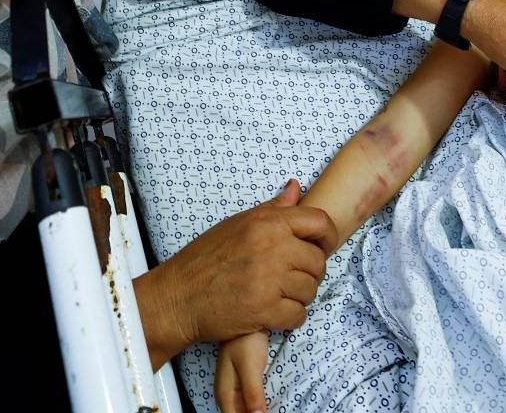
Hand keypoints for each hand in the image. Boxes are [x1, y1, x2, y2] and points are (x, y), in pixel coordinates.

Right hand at [133, 180, 336, 367]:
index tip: (323, 247)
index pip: (319, 222)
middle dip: (310, 272)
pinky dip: (290, 317)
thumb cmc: (204, 259)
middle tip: (293, 278)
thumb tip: (295, 189)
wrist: (178, 297)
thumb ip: (271, 209)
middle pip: (318, 261)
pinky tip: (274, 312)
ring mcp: (269, 280)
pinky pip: (299, 315)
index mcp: (266, 223)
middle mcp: (271, 248)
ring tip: (280, 295)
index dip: (328, 236)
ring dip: (300, 296)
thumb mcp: (236, 224)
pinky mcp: (265, 310)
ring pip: (311, 290)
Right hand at [215, 331, 270, 412]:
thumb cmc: (245, 339)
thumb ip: (252, 393)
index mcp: (225, 394)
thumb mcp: (250, 366)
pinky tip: (269, 406)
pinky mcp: (245, 384)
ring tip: (273, 410)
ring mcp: (236, 390)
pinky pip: (251, 403)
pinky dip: (259, 407)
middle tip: (272, 411)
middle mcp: (228, 395)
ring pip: (245, 411)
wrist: (246, 317)